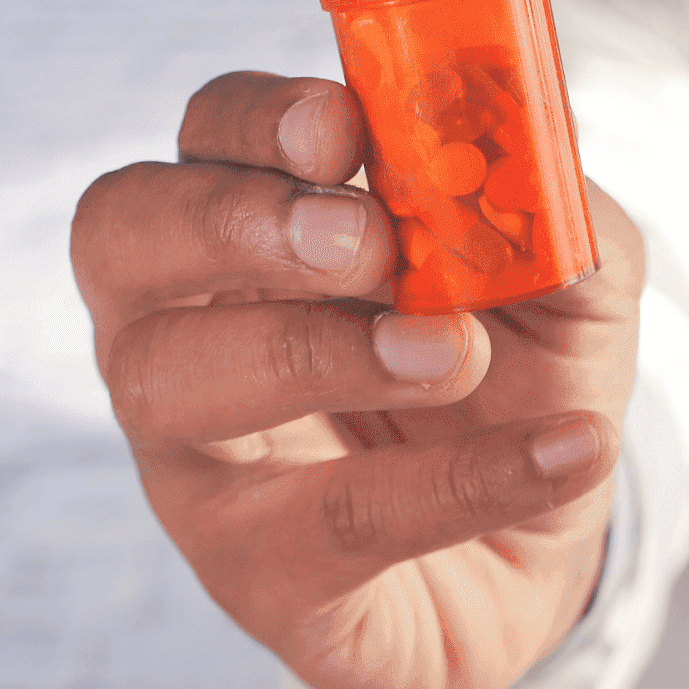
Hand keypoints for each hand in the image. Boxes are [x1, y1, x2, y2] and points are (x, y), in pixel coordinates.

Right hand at [71, 71, 643, 688]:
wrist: (541, 547)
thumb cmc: (522, 376)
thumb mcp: (560, 270)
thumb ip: (542, 202)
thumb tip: (525, 148)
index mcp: (256, 220)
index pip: (208, 133)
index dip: (257, 119)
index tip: (341, 126)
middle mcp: (186, 324)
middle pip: (123, 236)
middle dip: (235, 220)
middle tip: (366, 241)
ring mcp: (199, 455)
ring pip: (173, 383)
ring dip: (319, 352)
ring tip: (457, 355)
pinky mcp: (256, 570)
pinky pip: (325, 523)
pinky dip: (454, 483)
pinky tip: (565, 449)